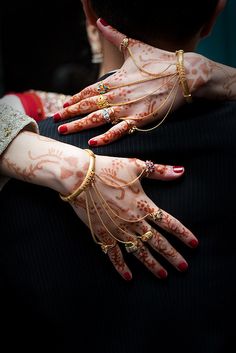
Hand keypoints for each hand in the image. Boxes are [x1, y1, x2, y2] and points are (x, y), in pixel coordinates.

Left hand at [53, 20, 210, 145]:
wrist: (184, 74)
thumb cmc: (160, 60)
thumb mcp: (135, 46)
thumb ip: (115, 35)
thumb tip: (101, 21)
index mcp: (115, 78)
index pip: (89, 90)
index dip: (75, 98)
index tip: (64, 104)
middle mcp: (117, 94)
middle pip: (87, 105)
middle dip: (70, 113)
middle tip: (56, 119)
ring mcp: (127, 108)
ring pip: (97, 118)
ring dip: (79, 125)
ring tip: (64, 131)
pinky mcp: (140, 119)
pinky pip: (119, 131)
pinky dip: (105, 137)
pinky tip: (92, 142)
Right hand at [67, 153, 197, 280]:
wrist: (80, 176)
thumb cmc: (109, 168)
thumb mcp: (137, 166)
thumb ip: (160, 171)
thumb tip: (180, 171)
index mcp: (144, 205)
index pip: (169, 223)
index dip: (183, 234)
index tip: (194, 244)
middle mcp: (134, 221)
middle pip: (158, 242)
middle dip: (172, 255)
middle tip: (183, 268)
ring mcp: (118, 230)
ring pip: (139, 251)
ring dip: (152, 264)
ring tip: (163, 275)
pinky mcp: (102, 234)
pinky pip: (113, 254)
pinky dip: (121, 266)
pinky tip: (128, 277)